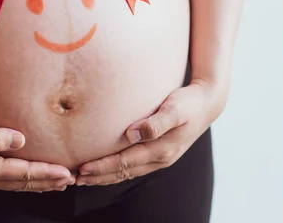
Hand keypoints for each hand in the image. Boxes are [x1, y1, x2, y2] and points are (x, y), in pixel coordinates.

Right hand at [0, 107, 75, 191]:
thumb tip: (20, 140)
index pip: (24, 174)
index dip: (47, 173)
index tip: (68, 173)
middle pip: (23, 183)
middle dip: (48, 182)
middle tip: (72, 181)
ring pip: (16, 184)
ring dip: (38, 183)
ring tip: (58, 182)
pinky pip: (8, 179)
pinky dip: (24, 179)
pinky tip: (30, 175)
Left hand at [76, 79, 226, 185]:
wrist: (207, 104)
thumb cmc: (188, 103)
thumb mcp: (176, 109)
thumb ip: (156, 122)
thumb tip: (133, 133)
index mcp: (162, 149)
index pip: (125, 162)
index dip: (103, 167)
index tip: (83, 169)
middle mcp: (160, 158)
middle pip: (123, 172)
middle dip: (99, 177)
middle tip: (75, 179)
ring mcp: (160, 158)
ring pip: (127, 172)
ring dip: (105, 177)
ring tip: (84, 179)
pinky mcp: (158, 153)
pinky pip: (133, 167)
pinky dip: (116, 170)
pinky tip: (104, 170)